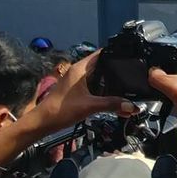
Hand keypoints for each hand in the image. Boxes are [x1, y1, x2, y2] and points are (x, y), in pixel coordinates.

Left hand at [0, 51, 128, 167]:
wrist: (42, 123)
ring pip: (100, 78)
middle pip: (104, 66)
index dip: (117, 54)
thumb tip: (132, 106)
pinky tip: (115, 100)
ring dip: (112, 84)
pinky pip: (96, 87)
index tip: (132, 58)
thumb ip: (112, 104)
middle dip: (118, 72)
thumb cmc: (61, 110)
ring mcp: (78, 81)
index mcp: (81, 68)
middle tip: (134, 76)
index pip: (103, 53)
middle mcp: (80, 71)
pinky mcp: (77, 91)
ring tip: (128, 89)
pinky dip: (105, 92)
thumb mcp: (89, 106)